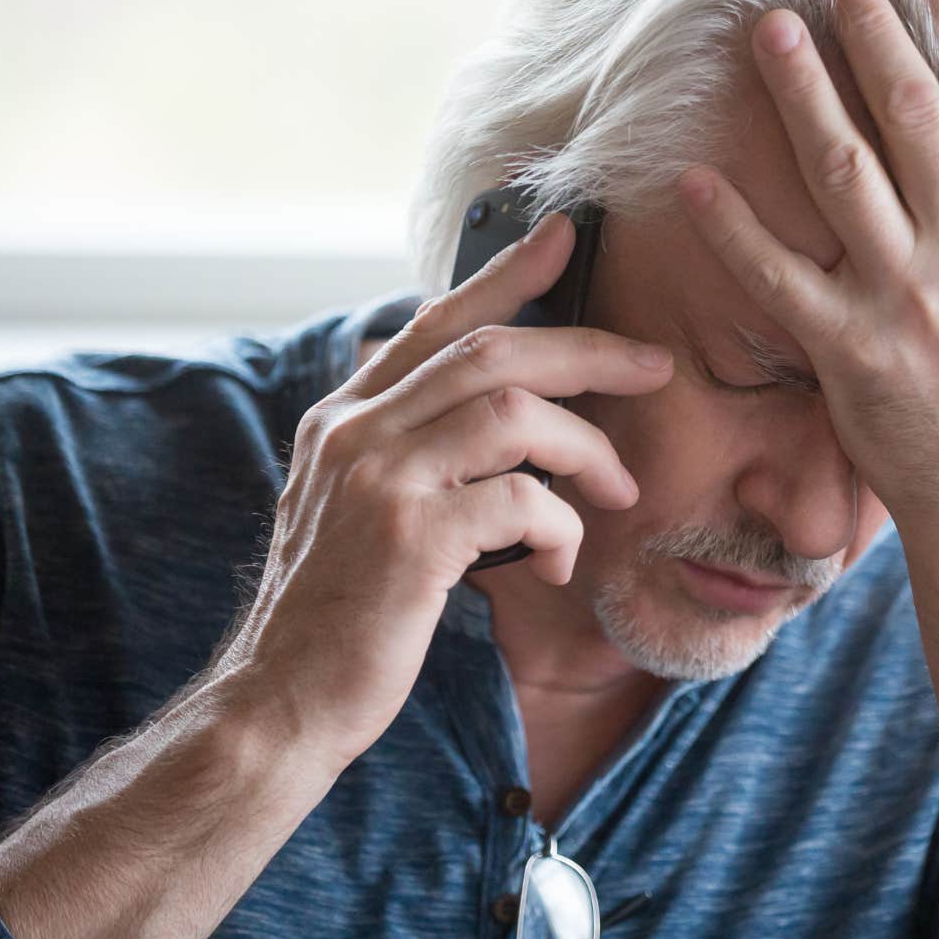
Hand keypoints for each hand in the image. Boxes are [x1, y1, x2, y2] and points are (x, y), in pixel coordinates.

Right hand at [218, 212, 674, 766]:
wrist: (283, 703)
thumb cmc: (341, 615)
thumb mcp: (358, 512)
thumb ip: (409, 454)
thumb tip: (494, 415)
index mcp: (344, 418)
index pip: (436, 322)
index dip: (506, 274)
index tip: (565, 236)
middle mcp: (354, 432)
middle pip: (492, 351)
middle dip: (588, 349)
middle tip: (655, 366)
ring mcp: (377, 479)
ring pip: (514, 411)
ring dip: (588, 447)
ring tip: (618, 491)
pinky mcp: (409, 536)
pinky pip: (521, 499)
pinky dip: (561, 528)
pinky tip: (558, 566)